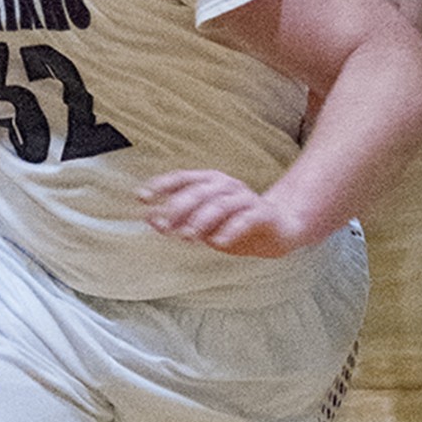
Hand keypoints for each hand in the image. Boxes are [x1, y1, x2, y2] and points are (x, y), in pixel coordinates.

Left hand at [140, 169, 312, 257]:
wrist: (279, 229)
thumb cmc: (235, 224)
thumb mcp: (202, 224)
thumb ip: (179, 220)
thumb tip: (150, 219)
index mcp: (210, 182)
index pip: (182, 178)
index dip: (161, 186)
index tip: (142, 197)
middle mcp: (227, 186)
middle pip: (199, 191)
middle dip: (179, 208)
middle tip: (164, 225)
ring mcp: (246, 198)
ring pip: (221, 204)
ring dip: (201, 220)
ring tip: (188, 236)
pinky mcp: (263, 214)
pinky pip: (246, 219)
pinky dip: (231, 230)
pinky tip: (218, 242)